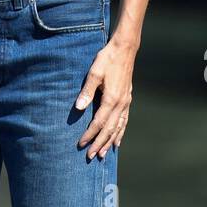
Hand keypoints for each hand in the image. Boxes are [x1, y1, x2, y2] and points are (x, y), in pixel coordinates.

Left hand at [74, 37, 135, 159]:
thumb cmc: (107, 59)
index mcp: (111, 99)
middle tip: (91, 156)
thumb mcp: (94, 73)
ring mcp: (126, 102)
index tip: (81, 144)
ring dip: (110, 141)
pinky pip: (124, 121)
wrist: (125, 49)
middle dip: (100, 143)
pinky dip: (120, 132)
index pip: (99, 123)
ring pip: (118, 127)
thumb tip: (78, 108)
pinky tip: (117, 140)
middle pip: (109, 129)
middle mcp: (120, 104)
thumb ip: (86, 92)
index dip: (90, 135)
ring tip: (104, 154)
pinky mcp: (127, 99)